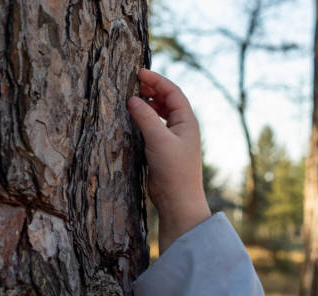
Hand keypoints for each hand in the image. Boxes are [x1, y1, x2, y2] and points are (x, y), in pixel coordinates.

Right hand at [128, 68, 210, 253]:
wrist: (178, 200)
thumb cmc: (173, 170)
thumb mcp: (158, 140)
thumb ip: (146, 117)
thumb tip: (133, 99)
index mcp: (187, 121)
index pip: (172, 92)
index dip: (157, 80)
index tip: (138, 72)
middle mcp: (182, 127)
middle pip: (167, 100)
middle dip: (151, 90)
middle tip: (132, 83)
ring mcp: (173, 139)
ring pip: (160, 114)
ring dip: (147, 105)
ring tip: (131, 99)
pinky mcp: (163, 150)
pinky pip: (154, 128)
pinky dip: (144, 120)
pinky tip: (133, 119)